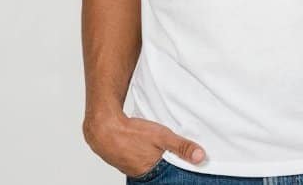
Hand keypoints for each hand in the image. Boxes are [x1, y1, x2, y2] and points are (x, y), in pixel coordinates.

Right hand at [83, 112, 205, 176]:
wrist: (102, 127)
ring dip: (153, 160)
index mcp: (150, 171)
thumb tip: (200, 157)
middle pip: (158, 172)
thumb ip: (181, 146)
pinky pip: (136, 160)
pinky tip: (143, 148)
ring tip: (156, 151)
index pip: (169, 177)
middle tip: (168, 156)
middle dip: (166, 166)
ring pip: (146, 166)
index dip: (176, 172)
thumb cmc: (130, 132)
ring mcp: (128, 167)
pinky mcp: (121, 159)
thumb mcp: (162, 137)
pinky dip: (142, 155)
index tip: (181, 169)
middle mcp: (138, 173)